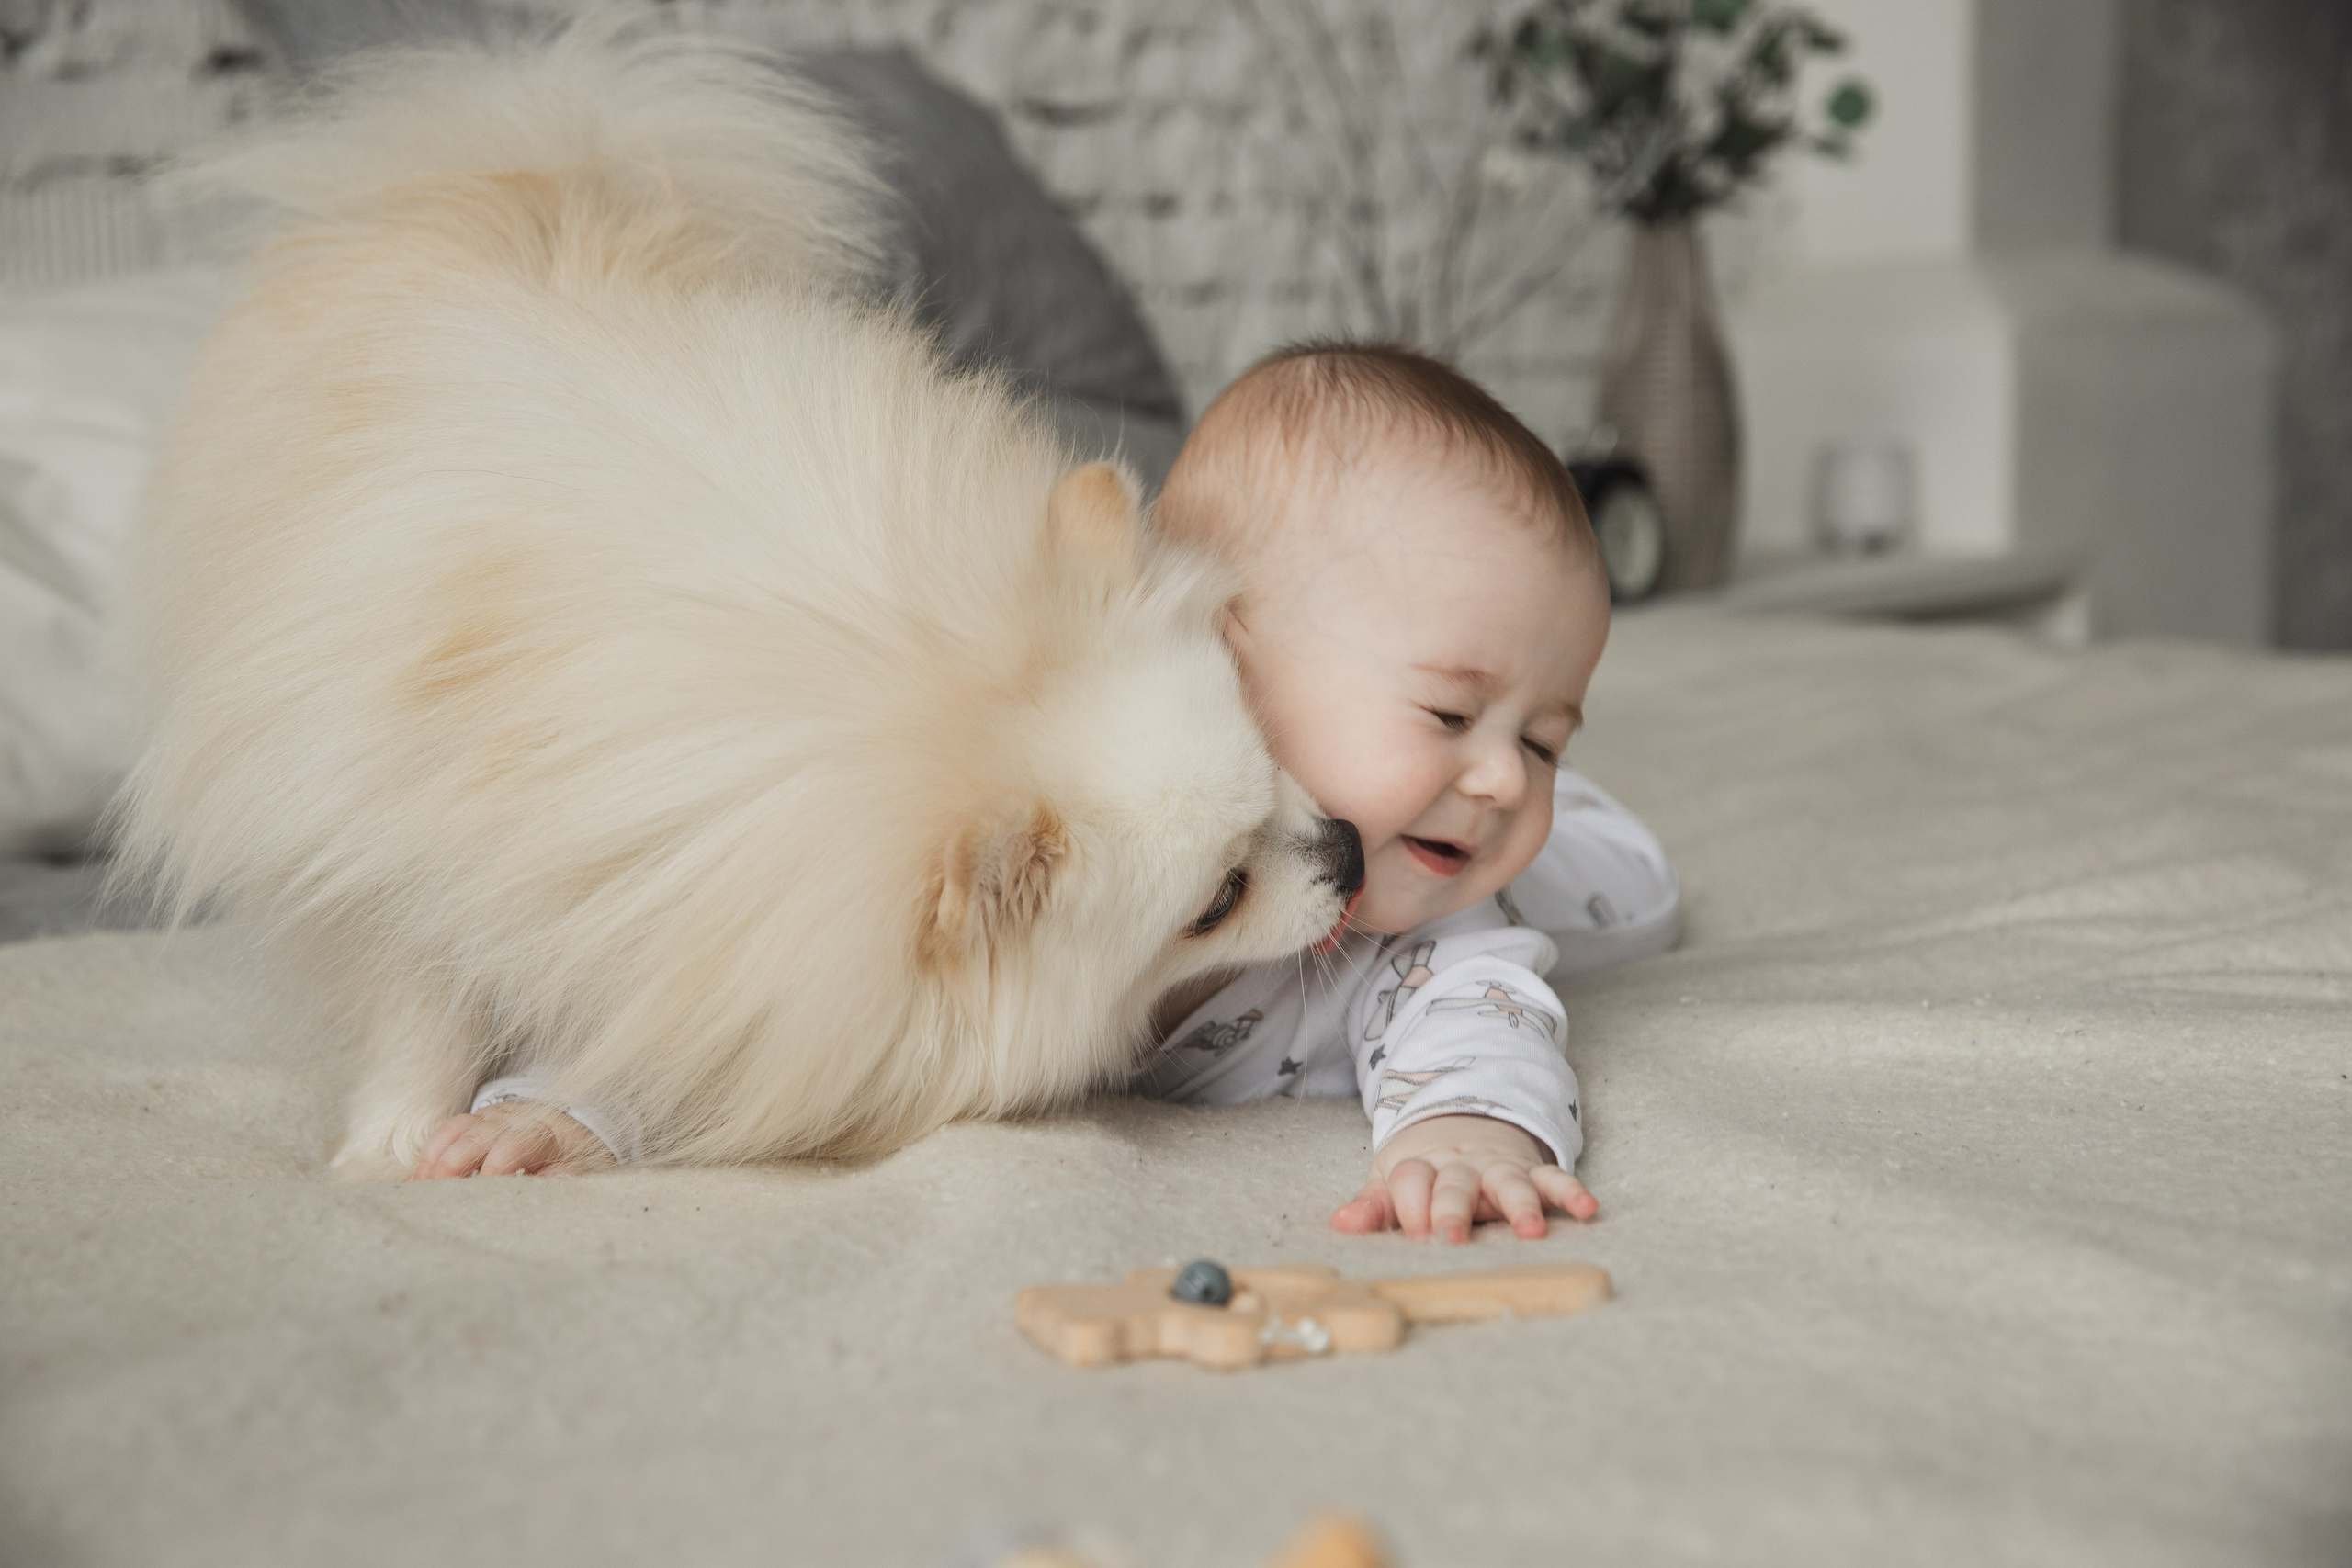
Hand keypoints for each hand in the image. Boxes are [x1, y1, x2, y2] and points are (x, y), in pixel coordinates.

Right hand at [408, 1099, 613, 1179]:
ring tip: (421, 1191)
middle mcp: (513, 1119)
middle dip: (454, 1163)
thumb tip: (533, 1206)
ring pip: (456, 1130)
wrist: (573, 1132)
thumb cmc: (572, 1161)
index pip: (515, 1144)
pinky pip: (445, 1134)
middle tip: (439, 1195)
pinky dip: (428, 1157)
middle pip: (478, 1135)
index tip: (483, 1195)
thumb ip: (557, 1186)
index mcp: (543, 1131)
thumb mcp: (578, 1174)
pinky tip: (417, 1183)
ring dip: (436, 1159)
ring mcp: (490, 1118)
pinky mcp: (473, 1124)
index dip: (496, 1168)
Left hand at [1329, 1114, 1595, 1241]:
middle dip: (1452, 1212)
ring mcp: (1497, 1168)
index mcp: (1419, 1168)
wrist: (1462, 1122)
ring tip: (1531, 1232)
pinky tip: (1588, 1209)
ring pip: (1508, 1184)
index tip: (1412, 1236)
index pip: (1409, 1181)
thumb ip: (1372, 1206)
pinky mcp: (1530, 1171)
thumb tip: (1340, 1224)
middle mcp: (1459, 1167)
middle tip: (1451, 1241)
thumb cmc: (1423, 1170)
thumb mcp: (1390, 1181)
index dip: (1408, 1207)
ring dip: (1519, 1206)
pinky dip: (1570, 1192)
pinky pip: (1553, 1180)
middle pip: (1454, 1185)